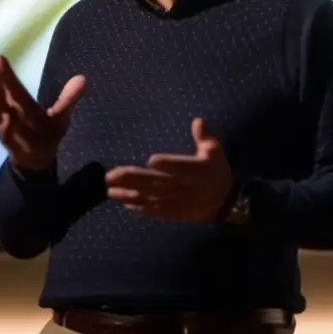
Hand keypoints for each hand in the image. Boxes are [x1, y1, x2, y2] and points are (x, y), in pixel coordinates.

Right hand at [0, 55, 84, 171]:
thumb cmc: (46, 131)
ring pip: (1, 115)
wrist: (37, 159)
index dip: (7, 74)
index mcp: (22, 103)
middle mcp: (12, 113)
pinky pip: (7, 137)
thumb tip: (82, 78)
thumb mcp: (60, 114)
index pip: (15, 86)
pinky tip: (5, 119)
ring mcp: (10, 129)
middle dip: (3, 80)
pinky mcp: (12, 145)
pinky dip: (5, 129)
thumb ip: (68, 98)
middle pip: (8, 95)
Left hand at [105, 118, 233, 221]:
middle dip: (133, 179)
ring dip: (128, 194)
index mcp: (197, 171)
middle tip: (110, 175)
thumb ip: (204, 137)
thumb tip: (198, 121)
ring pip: (151, 198)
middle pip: (158, 183)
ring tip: (109, 190)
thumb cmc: (216, 170)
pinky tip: (123, 202)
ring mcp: (177, 202)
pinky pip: (153, 210)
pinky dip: (138, 206)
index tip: (151, 159)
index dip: (168, 164)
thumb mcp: (215, 151)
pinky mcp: (172, 212)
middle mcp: (185, 188)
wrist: (223, 203)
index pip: (182, 167)